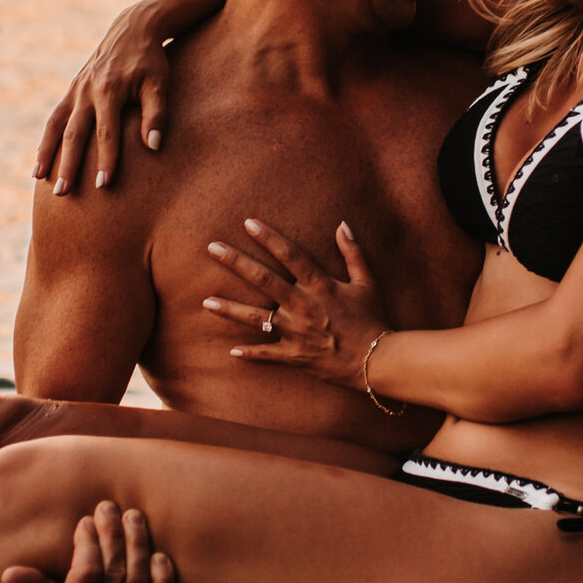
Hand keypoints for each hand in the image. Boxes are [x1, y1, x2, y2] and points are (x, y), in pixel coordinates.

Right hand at [1, 501, 175, 582]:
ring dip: (138, 544)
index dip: (88, 544)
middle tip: (108, 507)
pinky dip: (163, 577)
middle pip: (115, 573)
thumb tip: (8, 574)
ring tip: (133, 516)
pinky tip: (158, 554)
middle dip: (112, 534)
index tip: (85, 521)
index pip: (86, 575)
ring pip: (139, 581)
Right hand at [33, 1, 172, 196]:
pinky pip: (55, 118)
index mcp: (110, 90)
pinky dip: (46, 139)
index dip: (106, 160)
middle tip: (64, 192)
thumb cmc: (151, 60)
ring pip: (56, 126)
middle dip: (69, 164)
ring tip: (39, 179)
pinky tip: (40, 161)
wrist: (133, 28)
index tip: (103, 186)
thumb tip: (153, 146)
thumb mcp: (159, 83)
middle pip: (75, 134)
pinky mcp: (72, 90)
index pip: (107, 133)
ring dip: (46, 153)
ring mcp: (76, 90)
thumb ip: (156, 114)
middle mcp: (87, 91)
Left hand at [202, 218, 387, 389]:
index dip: (268, 237)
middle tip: (212, 248)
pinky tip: (231, 351)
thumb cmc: (373, 318)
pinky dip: (249, 354)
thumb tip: (342, 224)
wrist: (377, 359)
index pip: (290, 254)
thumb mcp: (367, 282)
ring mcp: (295, 332)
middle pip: (263, 280)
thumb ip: (352, 253)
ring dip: (229, 308)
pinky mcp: (294, 355)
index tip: (248, 222)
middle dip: (236, 262)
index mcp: (320, 285)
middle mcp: (302, 305)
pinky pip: (267, 354)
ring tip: (206, 301)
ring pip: (255, 318)